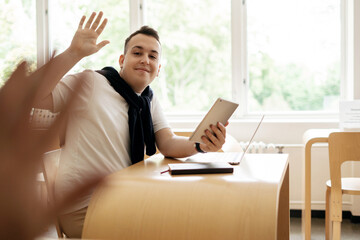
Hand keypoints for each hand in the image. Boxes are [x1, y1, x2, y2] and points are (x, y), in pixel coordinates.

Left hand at [0, 59, 100, 238]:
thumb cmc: (16, 220)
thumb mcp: (50, 210)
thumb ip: (79, 188)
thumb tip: (109, 173)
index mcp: (29, 160)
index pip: (57, 122)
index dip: (73, 98)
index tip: (86, 80)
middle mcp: (11, 146)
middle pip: (28, 104)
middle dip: (45, 77)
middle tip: (57, 55)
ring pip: (5, 105)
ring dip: (18, 81)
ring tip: (29, 60)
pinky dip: (1, 95)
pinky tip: (5, 86)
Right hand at [68, 11, 109, 59]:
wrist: (77, 52)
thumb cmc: (86, 52)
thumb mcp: (96, 48)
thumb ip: (102, 44)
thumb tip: (109, 41)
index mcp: (95, 36)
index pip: (100, 28)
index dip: (103, 23)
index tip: (106, 18)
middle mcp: (90, 33)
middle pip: (95, 23)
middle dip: (99, 18)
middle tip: (101, 12)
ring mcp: (85, 31)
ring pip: (89, 22)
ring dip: (92, 17)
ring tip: (95, 12)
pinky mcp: (79, 31)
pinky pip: (81, 24)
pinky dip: (82, 20)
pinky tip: (85, 16)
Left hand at [199, 122, 226, 151]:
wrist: (206, 146)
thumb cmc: (210, 136)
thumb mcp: (213, 131)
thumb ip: (218, 126)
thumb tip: (226, 121)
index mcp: (223, 135)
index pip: (224, 130)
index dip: (221, 126)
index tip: (218, 122)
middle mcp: (222, 141)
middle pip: (219, 135)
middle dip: (215, 130)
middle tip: (211, 125)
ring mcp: (218, 146)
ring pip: (215, 140)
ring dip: (210, 135)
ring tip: (206, 130)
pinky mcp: (213, 149)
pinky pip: (209, 144)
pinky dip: (206, 140)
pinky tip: (202, 137)